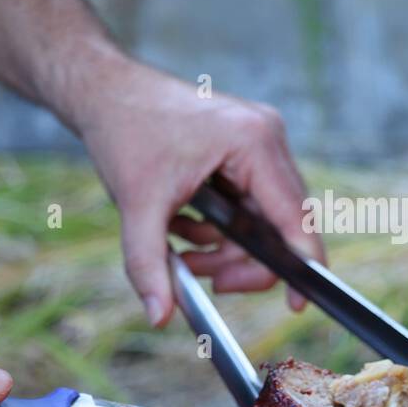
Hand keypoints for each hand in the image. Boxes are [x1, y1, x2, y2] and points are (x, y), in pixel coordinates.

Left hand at [77, 63, 325, 325]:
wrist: (107, 91)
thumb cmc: (125, 132)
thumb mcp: (136, 204)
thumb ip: (149, 263)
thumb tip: (159, 315)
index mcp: (253, 142)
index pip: (294, 217)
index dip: (300, 265)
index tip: (295, 304)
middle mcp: (267, 137)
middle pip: (280, 224)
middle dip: (240, 260)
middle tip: (205, 281)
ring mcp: (260, 140)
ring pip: (263, 218)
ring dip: (225, 247)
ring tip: (182, 255)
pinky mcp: (247, 147)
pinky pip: (248, 203)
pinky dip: (220, 226)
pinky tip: (184, 227)